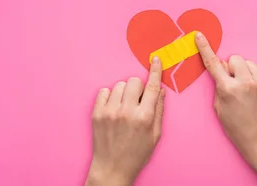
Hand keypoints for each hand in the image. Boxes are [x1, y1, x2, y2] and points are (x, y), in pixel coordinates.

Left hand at [86, 57, 165, 185]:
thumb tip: (160, 90)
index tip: (155, 59)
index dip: (155, 70)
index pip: (152, 86)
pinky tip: (113, 109)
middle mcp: (127, 111)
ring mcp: (110, 112)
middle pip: (134, 81)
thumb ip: (158, 110)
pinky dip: (109, 97)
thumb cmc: (137, 154)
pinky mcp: (97, 114)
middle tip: (137, 101)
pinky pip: (104, 91)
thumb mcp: (155, 135)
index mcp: (144, 117)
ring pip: (119, 85)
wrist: (112, 168)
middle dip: (138, 88)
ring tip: (124, 108)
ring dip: (124, 92)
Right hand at [195, 31, 256, 185]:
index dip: (205, 48)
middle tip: (234, 83)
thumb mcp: (220, 108)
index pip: (213, 64)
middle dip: (232, 68)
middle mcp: (247, 83)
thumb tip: (222, 67)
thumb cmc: (237, 127)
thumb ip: (219, 85)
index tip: (200, 36)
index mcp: (229, 89)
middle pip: (235, 59)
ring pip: (250, 64)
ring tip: (248, 90)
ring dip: (246, 72)